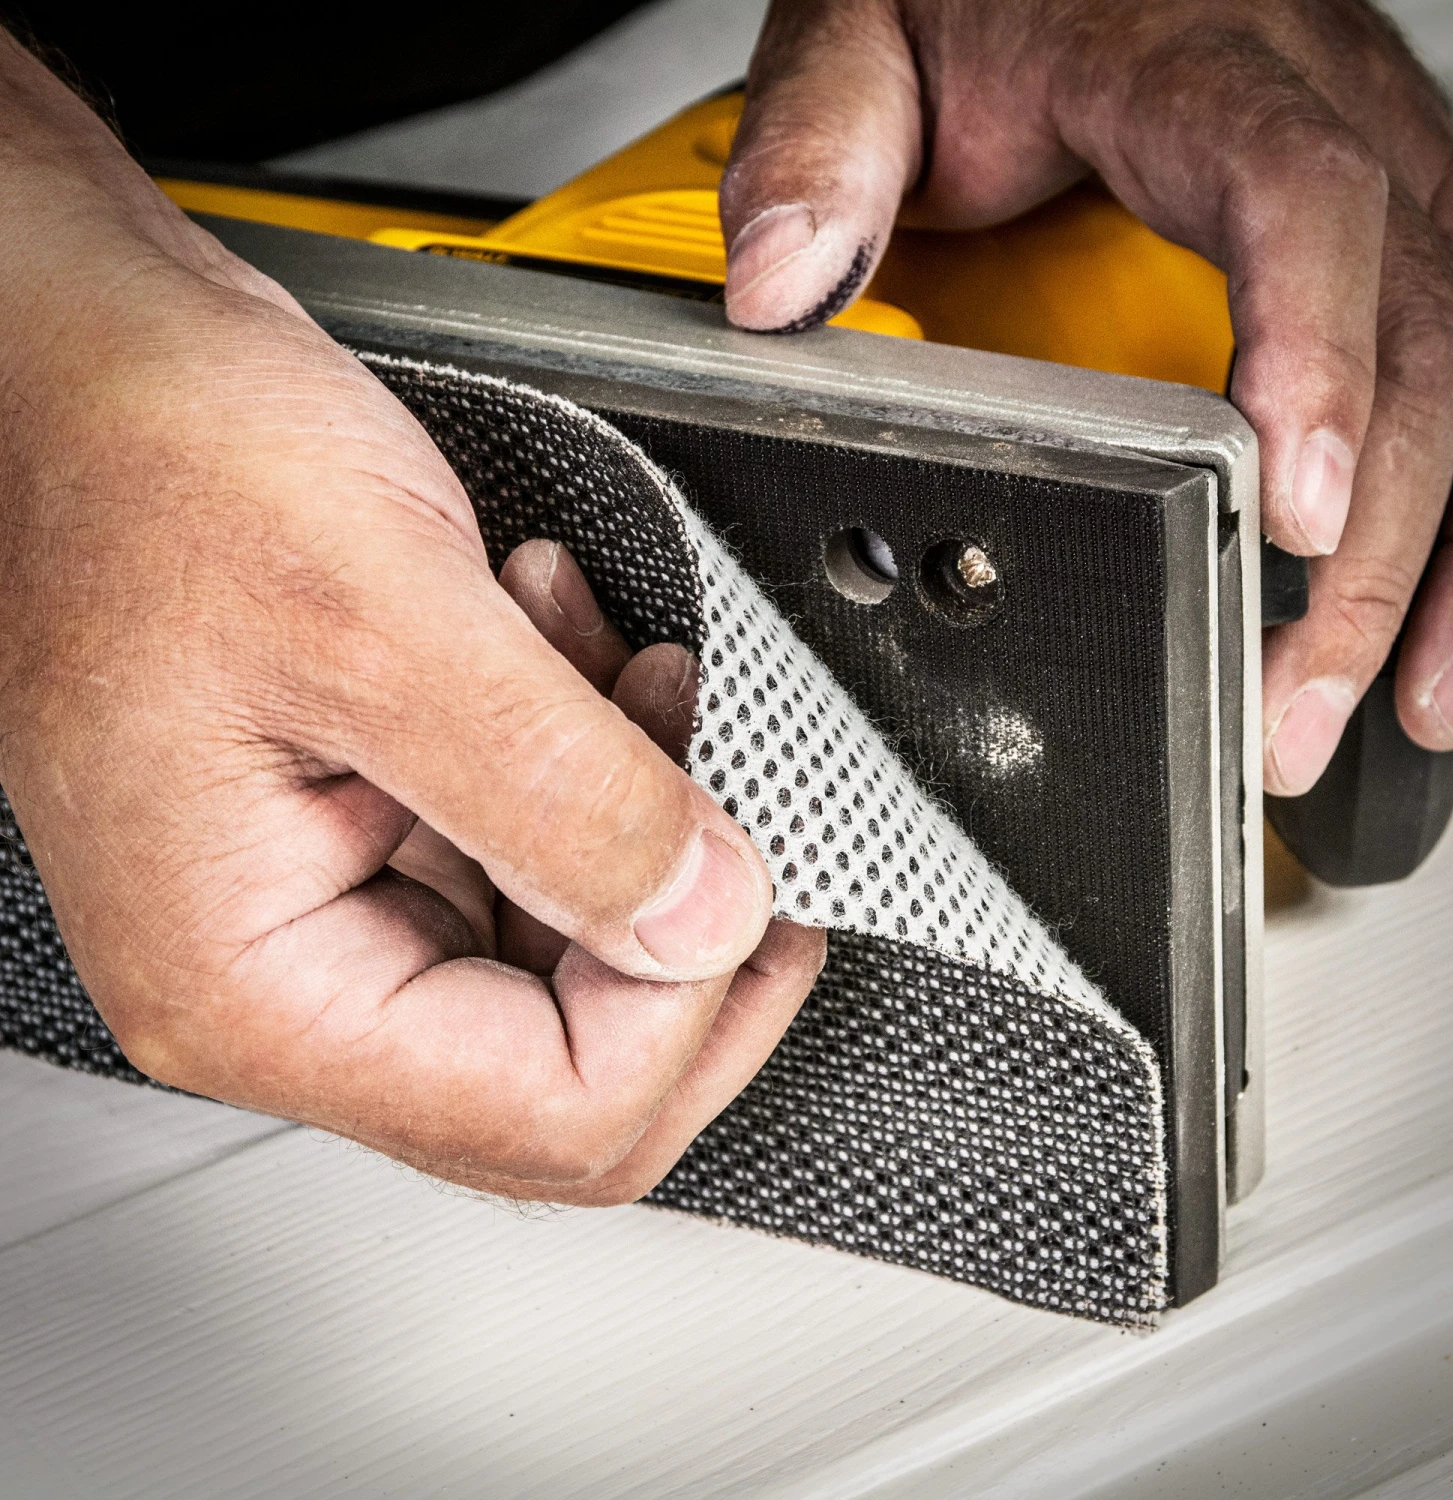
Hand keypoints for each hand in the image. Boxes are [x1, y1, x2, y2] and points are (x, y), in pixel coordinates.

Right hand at [0, 33, 822, 1204]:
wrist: (72, 362)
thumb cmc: (139, 456)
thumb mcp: (379, 612)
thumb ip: (562, 792)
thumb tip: (707, 918)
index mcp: (257, 982)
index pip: (551, 1110)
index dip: (692, 1006)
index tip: (758, 875)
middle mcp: (287, 976)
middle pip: (567, 1070)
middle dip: (682, 928)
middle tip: (738, 804)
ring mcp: (330, 906)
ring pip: (563, 957)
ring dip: (638, 821)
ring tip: (621, 673)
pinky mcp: (366, 831)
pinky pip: (530, 857)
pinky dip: (590, 768)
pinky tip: (572, 658)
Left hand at [722, 0, 1452, 793]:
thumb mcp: (866, 39)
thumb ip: (823, 147)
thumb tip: (780, 287)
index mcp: (1197, 69)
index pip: (1299, 199)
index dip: (1317, 358)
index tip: (1298, 512)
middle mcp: (1325, 115)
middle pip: (1424, 329)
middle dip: (1373, 547)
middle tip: (1295, 701)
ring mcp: (1378, 177)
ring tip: (1418, 703)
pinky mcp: (1390, 233)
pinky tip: (1444, 610)